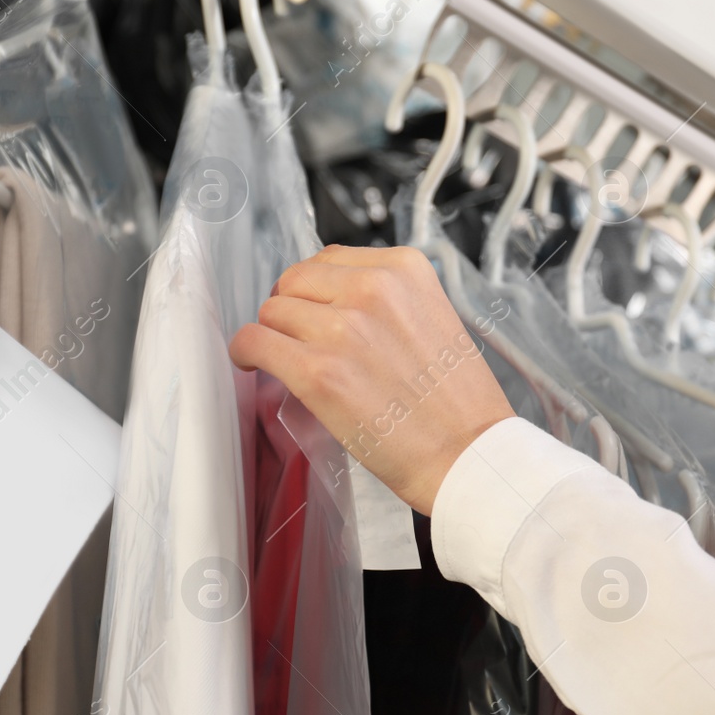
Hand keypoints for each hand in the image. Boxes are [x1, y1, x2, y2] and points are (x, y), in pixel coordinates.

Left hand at [229, 245, 514, 515]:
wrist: (468, 455)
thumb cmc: (455, 401)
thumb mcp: (433, 318)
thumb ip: (386, 299)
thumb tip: (328, 299)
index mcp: (404, 269)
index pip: (330, 259)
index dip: (317, 290)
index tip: (317, 312)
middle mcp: (372, 288)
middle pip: (295, 281)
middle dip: (292, 309)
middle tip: (300, 340)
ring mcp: (342, 329)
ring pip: (272, 311)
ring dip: (274, 334)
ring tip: (287, 358)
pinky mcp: (317, 372)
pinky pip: (255, 342)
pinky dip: (246, 351)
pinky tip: (252, 363)